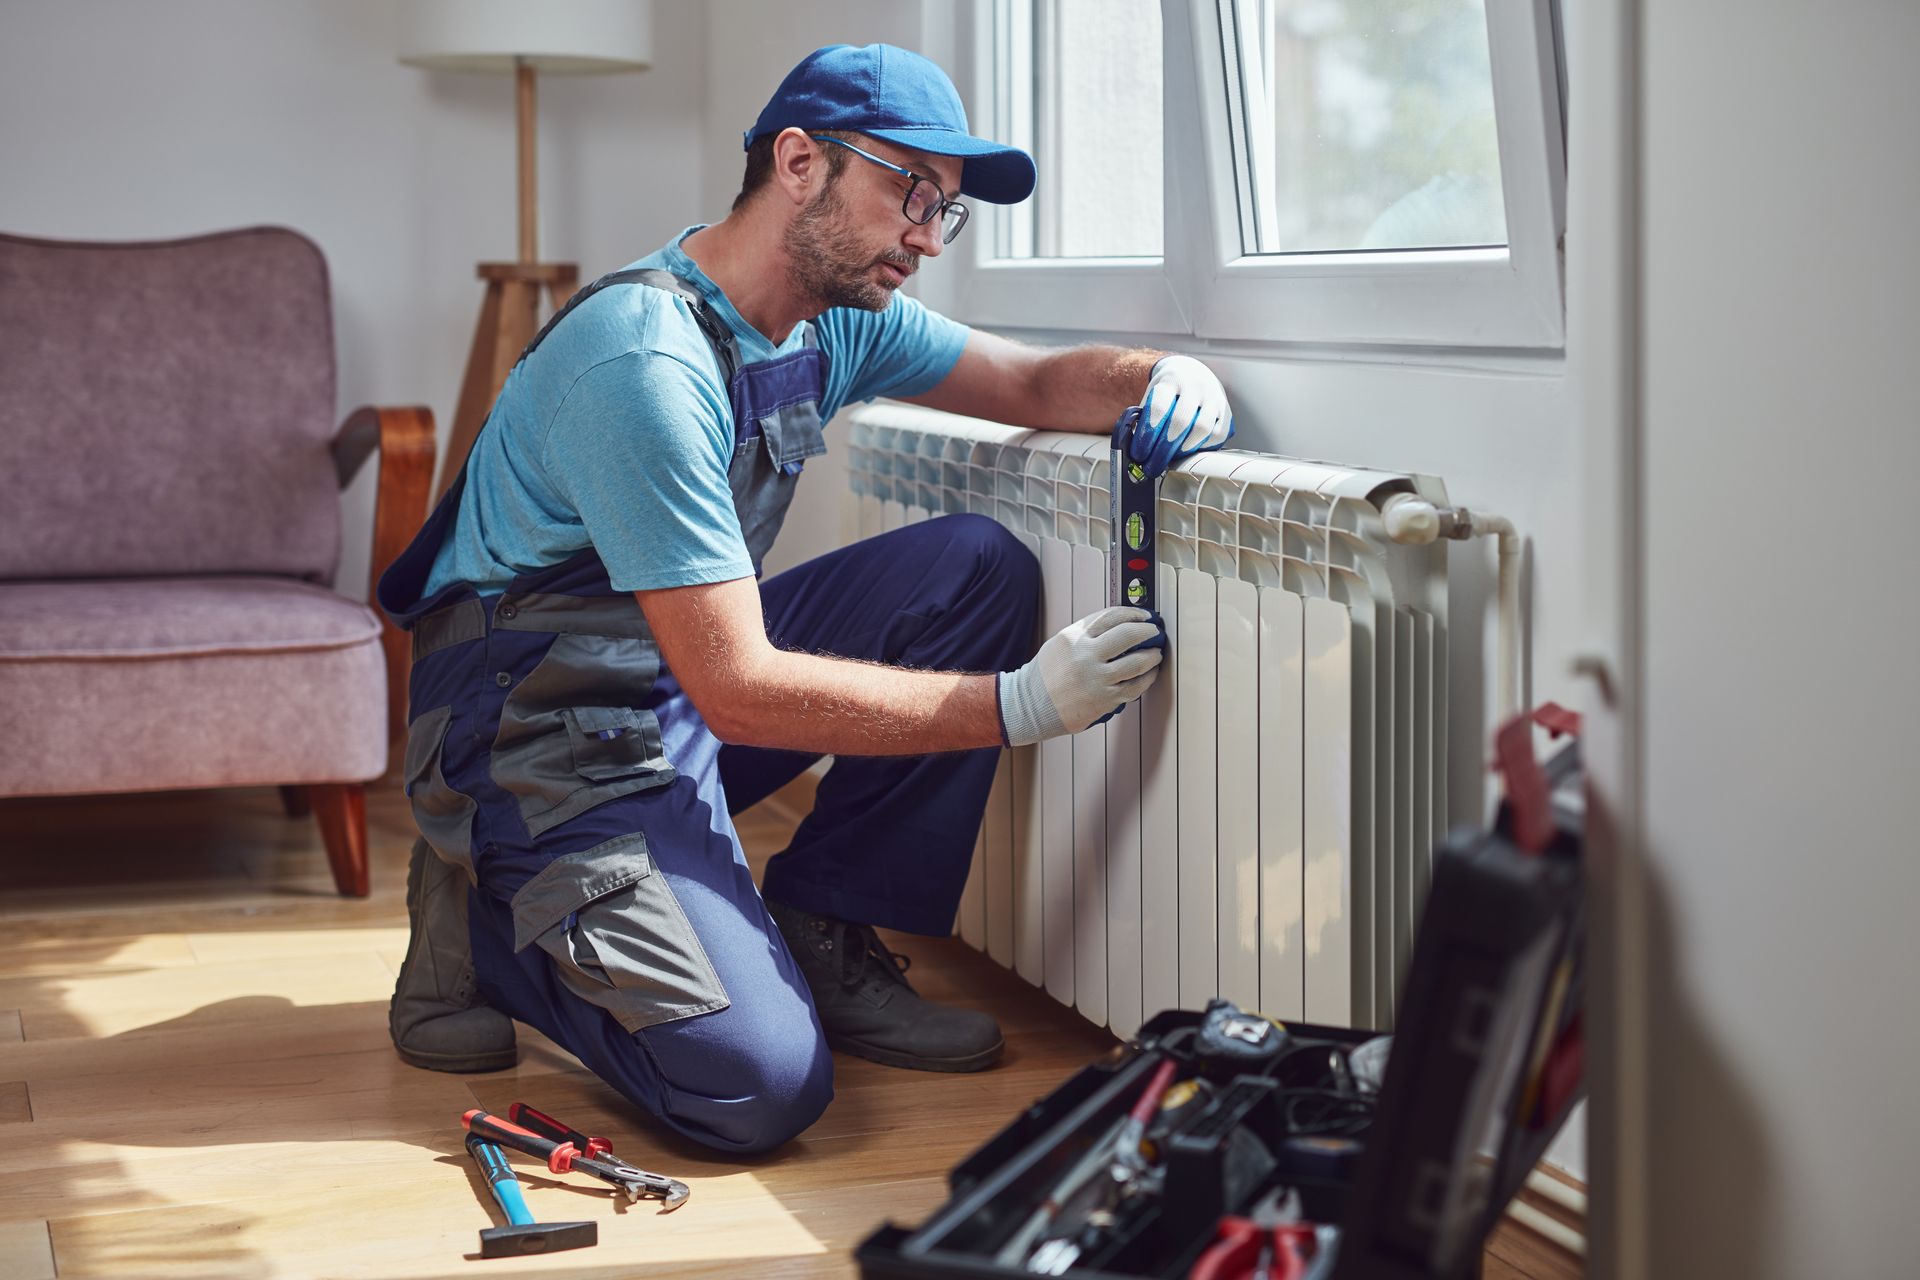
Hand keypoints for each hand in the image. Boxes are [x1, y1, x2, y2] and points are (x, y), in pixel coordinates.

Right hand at [997, 607, 1165, 746]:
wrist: (1030, 705)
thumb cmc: (1045, 675)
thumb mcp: (1060, 643)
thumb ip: (1087, 633)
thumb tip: (1119, 625)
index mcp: (1075, 637)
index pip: (1112, 616)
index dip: (1133, 614)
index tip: (1143, 616)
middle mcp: (1086, 656)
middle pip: (1128, 635)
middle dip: (1148, 631)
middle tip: (1154, 632)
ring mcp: (1096, 679)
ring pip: (1137, 662)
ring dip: (1152, 656)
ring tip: (1155, 654)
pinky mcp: (1104, 700)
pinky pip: (1135, 687)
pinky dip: (1147, 679)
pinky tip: (1149, 675)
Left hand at [1130, 355, 1234, 477]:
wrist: (1192, 375)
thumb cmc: (1167, 394)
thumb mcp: (1152, 398)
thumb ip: (1143, 420)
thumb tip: (1133, 452)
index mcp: (1171, 381)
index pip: (1159, 408)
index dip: (1147, 435)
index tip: (1138, 454)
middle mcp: (1195, 387)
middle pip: (1180, 421)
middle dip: (1163, 450)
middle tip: (1151, 467)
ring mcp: (1214, 399)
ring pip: (1202, 429)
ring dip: (1182, 451)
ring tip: (1169, 461)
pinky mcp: (1227, 414)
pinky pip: (1216, 437)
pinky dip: (1200, 449)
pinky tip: (1186, 453)